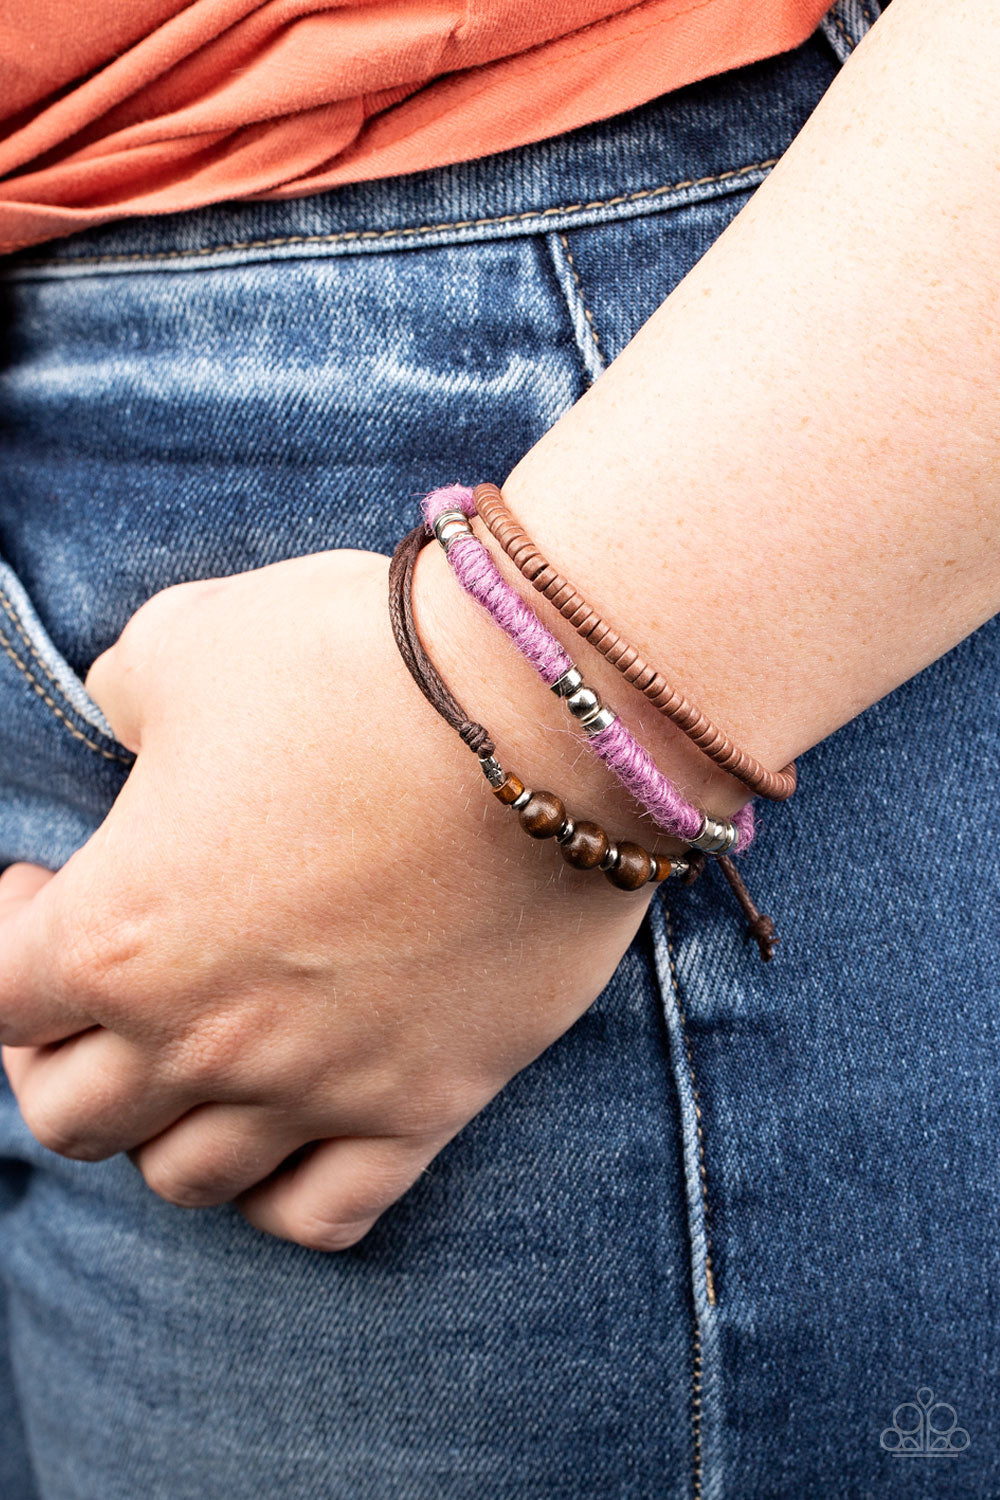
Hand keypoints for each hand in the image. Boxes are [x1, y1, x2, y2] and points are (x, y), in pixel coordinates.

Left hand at [0, 546, 664, 1249]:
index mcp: (119, 931)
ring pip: (183, 1179)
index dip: (3, 935)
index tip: (43, 885)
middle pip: (69, 1115)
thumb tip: (125, 723)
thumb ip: (124, 697)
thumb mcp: (189, 640)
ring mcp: (315, 1086)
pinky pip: (324, 1214)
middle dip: (60, 1051)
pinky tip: (291, 1133)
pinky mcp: (424, 1106)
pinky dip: (284, 1193)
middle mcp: (201, 1037)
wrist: (550, 717)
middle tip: (106, 983)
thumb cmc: (355, 665)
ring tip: (196, 1058)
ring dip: (164, 1125)